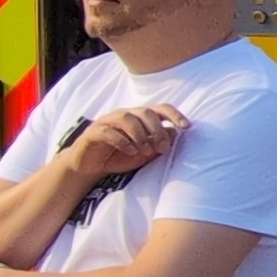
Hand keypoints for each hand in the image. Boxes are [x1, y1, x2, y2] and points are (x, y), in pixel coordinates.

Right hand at [66, 103, 187, 177]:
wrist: (89, 167)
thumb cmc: (119, 157)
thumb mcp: (143, 154)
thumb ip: (157, 143)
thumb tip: (175, 133)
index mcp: (138, 118)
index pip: (159, 109)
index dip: (174, 114)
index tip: (186, 127)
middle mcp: (124, 115)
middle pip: (145, 112)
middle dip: (157, 129)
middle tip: (162, 147)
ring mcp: (107, 122)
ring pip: (127, 118)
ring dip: (140, 135)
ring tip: (145, 150)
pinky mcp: (93, 133)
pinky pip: (108, 131)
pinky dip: (122, 141)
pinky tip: (130, 151)